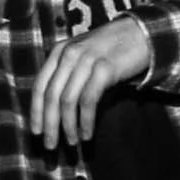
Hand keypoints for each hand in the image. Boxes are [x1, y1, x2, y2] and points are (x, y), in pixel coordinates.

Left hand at [29, 16, 155, 147]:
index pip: (40, 85)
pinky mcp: (105, 68)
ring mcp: (87, 60)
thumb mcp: (83, 54)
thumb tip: (55, 109)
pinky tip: (87, 133)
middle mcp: (69, 54)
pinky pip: (88, 100)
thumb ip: (68, 73)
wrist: (143, 33)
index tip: (36, 132)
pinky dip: (85, 121)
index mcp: (59, 51)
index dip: (36, 111)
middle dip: (49, 124)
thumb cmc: (113, 49)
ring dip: (68, 126)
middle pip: (51, 96)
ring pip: (67, 100)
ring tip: (72, 143)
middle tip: (51, 145)